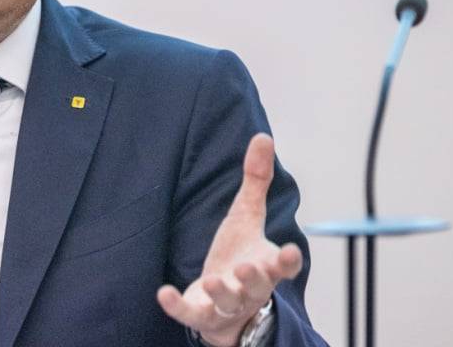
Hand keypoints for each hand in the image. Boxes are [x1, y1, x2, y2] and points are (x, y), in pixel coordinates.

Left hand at [156, 133, 302, 346]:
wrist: (224, 303)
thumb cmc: (239, 254)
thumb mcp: (246, 216)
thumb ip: (256, 180)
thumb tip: (263, 136)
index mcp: (266, 264)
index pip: (284, 266)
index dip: (287, 261)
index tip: (289, 252)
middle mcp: (250, 287)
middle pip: (258, 285)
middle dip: (253, 278)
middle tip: (246, 267)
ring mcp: (227, 304)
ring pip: (228, 301)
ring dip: (222, 292)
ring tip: (214, 280)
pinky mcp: (203, 316)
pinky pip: (191, 314)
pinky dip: (178, 306)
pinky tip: (163, 293)